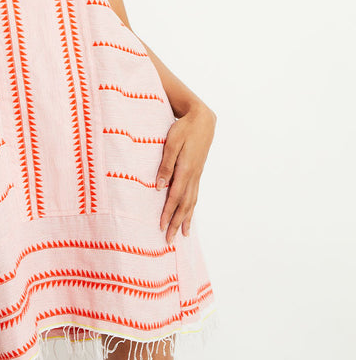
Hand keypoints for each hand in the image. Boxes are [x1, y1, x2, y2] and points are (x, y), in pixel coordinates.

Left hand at [155, 104, 215, 244]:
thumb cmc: (184, 128)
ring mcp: (197, 174)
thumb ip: (165, 165)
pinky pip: (195, 194)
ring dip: (186, 218)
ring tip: (182, 234)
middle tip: (169, 240)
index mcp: (186, 169)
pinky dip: (191, 207)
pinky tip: (189, 213)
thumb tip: (158, 187)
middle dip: (176, 223)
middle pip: (184, 204)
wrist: (203, 119)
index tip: (161, 227)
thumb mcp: (171, 143)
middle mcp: (193, 175)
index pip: (175, 197)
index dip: (168, 213)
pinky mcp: (198, 171)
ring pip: (192, 201)